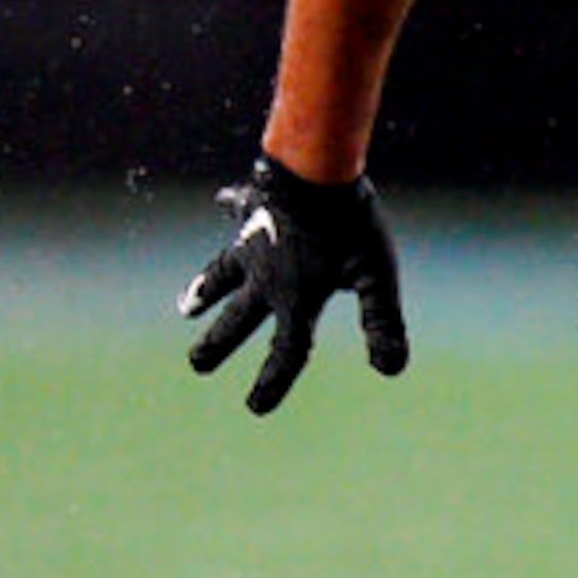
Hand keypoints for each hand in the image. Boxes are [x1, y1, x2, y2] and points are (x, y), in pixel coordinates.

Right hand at [179, 155, 407, 415]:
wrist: (316, 170)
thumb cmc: (351, 225)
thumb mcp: (376, 276)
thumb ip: (382, 322)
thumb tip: (391, 369)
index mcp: (296, 300)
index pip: (286, 352)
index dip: (273, 383)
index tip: (255, 407)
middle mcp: (266, 278)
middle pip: (239, 320)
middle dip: (218, 344)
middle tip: (198, 364)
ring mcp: (254, 244)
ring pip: (222, 273)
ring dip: (205, 289)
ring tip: (186, 306)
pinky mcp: (254, 209)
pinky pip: (239, 208)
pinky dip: (232, 204)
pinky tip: (222, 199)